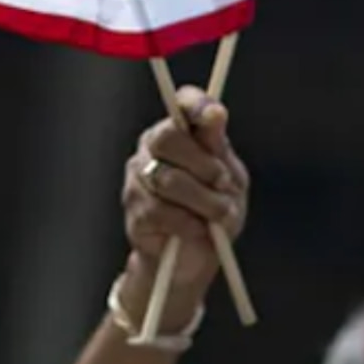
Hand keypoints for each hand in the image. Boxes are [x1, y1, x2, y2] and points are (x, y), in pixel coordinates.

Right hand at [117, 86, 248, 325]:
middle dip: (202, 164)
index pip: (182, 104)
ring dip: (203, 201)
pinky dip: (187, 223)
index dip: (196, 104)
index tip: (215, 116)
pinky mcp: (134, 210)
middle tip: (223, 184)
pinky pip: (160, 211)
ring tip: (218, 215)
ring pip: (167, 179)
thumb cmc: (214, 212)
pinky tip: (196, 230)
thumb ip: (217, 148)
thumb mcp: (229, 178)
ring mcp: (138, 178)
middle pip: (167, 138)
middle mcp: (152, 148)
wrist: (197, 259)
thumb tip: (215, 113)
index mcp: (179, 132)